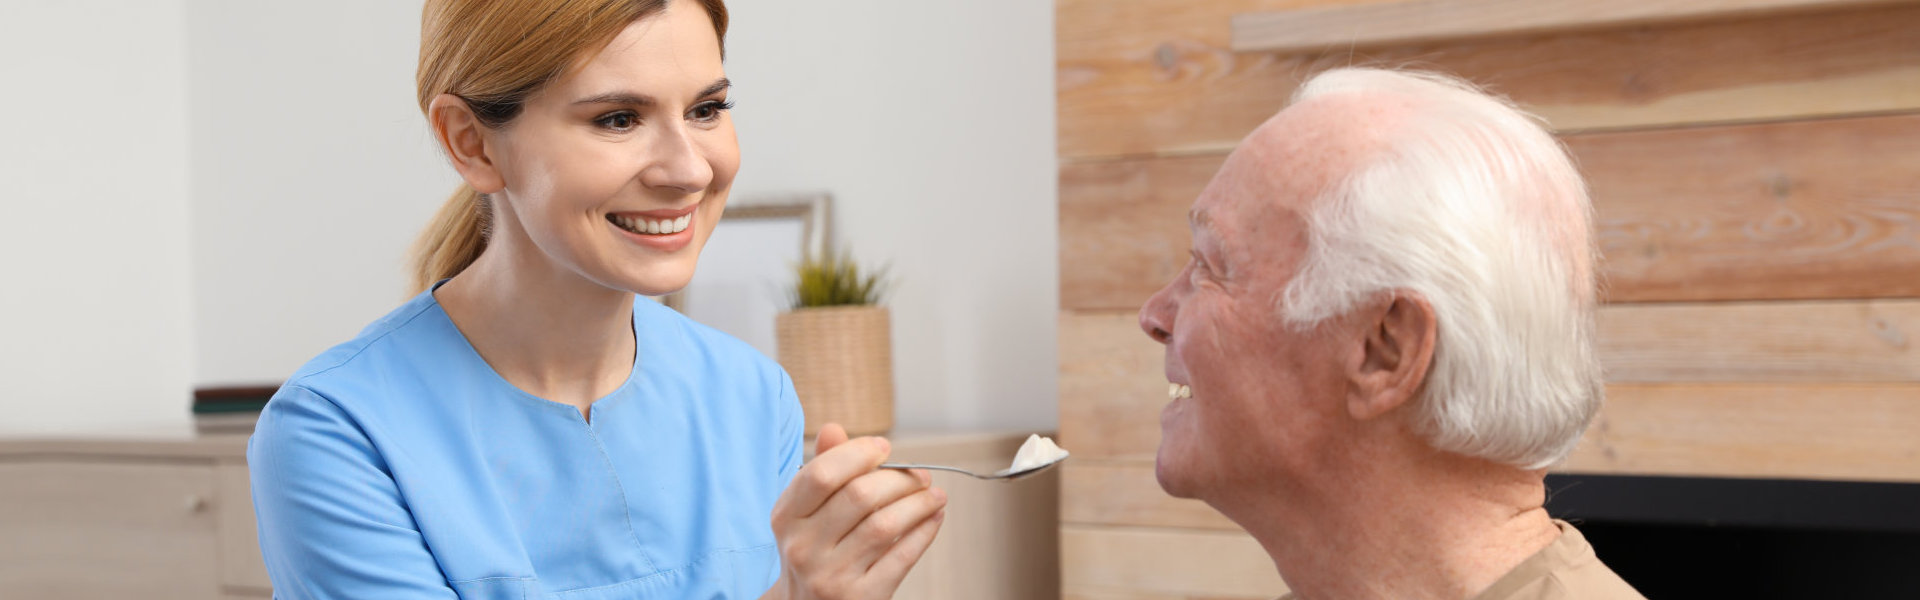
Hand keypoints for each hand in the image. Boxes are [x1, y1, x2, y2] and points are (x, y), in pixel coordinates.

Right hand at [764, 423, 947, 599]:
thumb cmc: (814, 551)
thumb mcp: (805, 514)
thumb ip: (822, 471)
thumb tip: (834, 429)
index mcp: (786, 518)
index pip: (821, 474)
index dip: (857, 453)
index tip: (884, 448)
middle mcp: (803, 548)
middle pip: (860, 496)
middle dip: (899, 479)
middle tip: (920, 475)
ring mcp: (831, 576)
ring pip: (886, 525)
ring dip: (919, 503)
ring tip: (934, 495)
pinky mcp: (861, 597)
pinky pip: (902, 556)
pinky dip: (924, 532)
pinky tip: (933, 518)